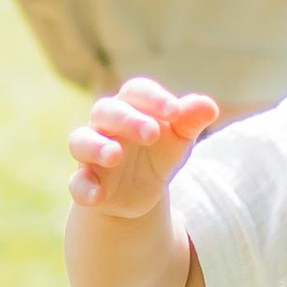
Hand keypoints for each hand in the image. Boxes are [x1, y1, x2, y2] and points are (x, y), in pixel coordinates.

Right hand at [67, 77, 221, 214]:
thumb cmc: (160, 151)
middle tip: (152, 133)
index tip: (175, 111)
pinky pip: (76, 182)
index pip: (137, 91)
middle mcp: (106, 124)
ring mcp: (92, 152)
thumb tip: (210, 107)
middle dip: (128, 120)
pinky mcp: (86, 180)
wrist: (143, 190)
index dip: (154, 98)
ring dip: (96, 147)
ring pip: (81, 140)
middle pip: (107, 111)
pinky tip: (97, 195)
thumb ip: (191, 119)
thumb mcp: (180, 137)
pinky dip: (83, 188)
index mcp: (132, 105)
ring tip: (113, 156)